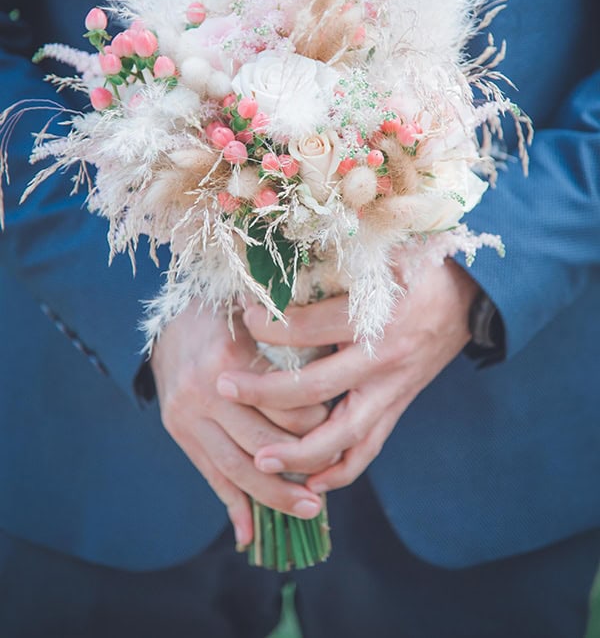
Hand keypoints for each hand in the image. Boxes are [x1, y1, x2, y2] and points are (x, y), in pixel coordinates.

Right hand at [150, 303, 326, 545]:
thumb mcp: (255, 314)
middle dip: (299, 468)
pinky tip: (250, 532)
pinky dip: (231, 504)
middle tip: (330, 482)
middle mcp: (205, 391)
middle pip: (260, 443)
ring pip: (235, 467)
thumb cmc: (225, 311)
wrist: (166, 317)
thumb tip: (333, 358)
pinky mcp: (178, 430)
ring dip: (272, 497)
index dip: (314, 421)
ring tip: (308, 510)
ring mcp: (187, 415)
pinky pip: (209, 473)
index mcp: (229, 358)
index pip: (281, 404)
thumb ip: (288, 339)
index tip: (338, 426)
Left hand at [216, 260, 478, 494]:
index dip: (268, 326)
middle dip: (264, 393)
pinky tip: (310, 481)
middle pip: (314, 389)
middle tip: (223, 388)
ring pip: (342, 436)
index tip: (243, 315)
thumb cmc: (418, 267)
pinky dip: (340, 469)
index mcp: (375, 316)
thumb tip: (278, 265)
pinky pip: (368, 449)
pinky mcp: (398, 406)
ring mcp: (392, 389)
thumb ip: (333, 263)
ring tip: (259, 459)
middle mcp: (383, 359)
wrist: (470, 296)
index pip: (307, 328)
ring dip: (298, 453)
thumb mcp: (380, 255)